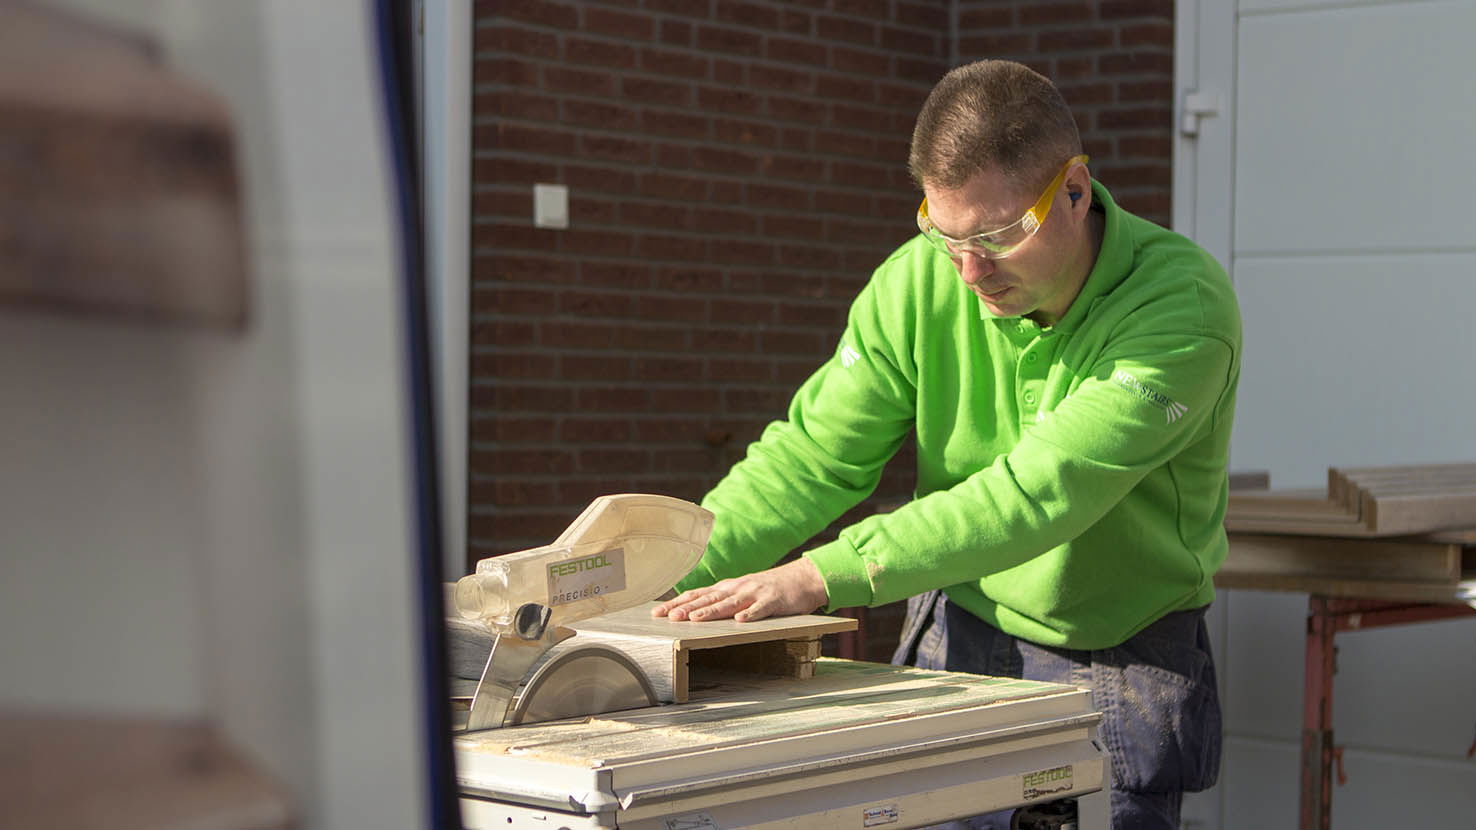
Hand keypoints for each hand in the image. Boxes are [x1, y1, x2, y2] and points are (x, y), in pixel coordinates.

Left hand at [652, 558, 828, 622]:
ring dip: (712, 610)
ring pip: (730, 603)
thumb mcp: (741, 592)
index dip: (677, 603)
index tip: (657, 613)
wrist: (802, 578)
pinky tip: (741, 621)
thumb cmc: (768, 589)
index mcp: (727, 588)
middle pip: (709, 598)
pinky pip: (761, 609)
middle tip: (669, 617)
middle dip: (688, 607)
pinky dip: (751, 615)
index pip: (697, 594)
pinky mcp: (774, 601)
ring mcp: (755, 593)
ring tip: (696, 618)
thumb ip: (721, 600)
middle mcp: (737, 588)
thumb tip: (692, 611)